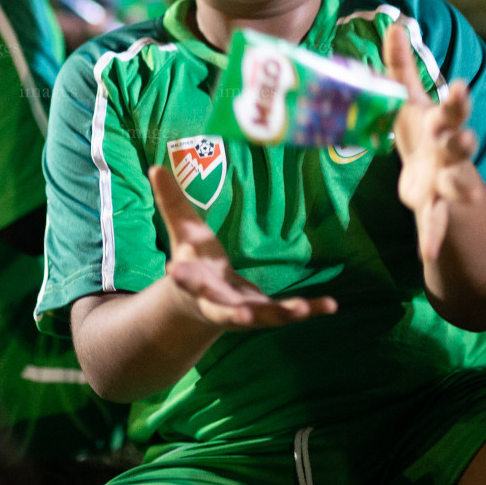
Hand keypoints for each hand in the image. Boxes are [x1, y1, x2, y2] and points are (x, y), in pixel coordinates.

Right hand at [149, 165, 337, 328]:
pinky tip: (331, 305)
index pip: (186, 278)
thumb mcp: (184, 232)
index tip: (174, 270)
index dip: (183, 276)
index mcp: (195, 281)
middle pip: (224, 310)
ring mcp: (245, 313)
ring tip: (299, 310)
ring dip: (281, 314)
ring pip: (262, 318)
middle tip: (243, 318)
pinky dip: (310, 310)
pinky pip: (289, 313)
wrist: (200, 306)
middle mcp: (218, 303)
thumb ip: (172, 202)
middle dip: (233, 314)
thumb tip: (155, 166)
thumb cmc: (194, 263)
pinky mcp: (266, 315)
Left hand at [384, 23, 480, 262]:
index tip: (459, 86)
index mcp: (441, 125)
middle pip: (460, 146)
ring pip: (456, 185)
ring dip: (460, 189)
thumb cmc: (421, 131)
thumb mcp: (410, 101)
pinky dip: (432, 237)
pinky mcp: (433, 209)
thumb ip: (401, 65)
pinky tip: (428, 253)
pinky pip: (434, 223)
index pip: (451, 109)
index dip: (457, 100)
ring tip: (466, 194)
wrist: (436, 177)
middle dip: (463, 141)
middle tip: (467, 137)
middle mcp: (449, 153)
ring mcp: (445, 183)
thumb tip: (394, 22)